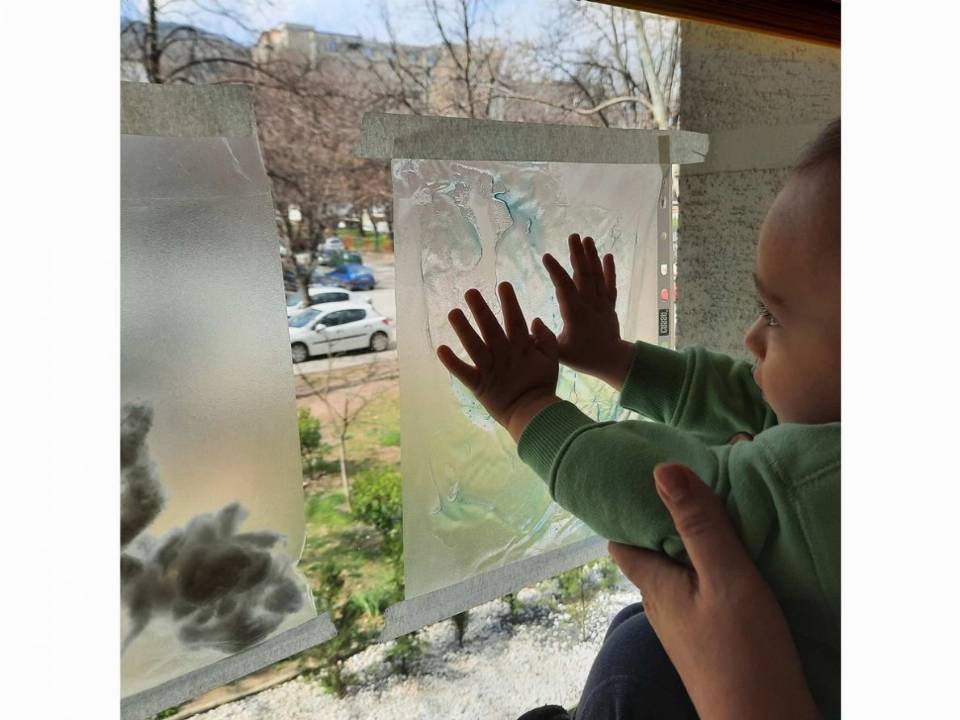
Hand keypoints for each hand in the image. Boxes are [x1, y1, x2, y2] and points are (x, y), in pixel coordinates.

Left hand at [436, 283, 560, 440]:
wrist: (535, 417)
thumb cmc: (542, 387)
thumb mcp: (552, 361)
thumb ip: (546, 339)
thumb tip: (535, 319)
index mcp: (522, 348)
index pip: (515, 320)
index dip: (510, 303)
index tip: (503, 285)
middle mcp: (505, 356)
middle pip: (491, 329)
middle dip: (481, 309)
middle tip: (470, 292)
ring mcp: (491, 370)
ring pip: (475, 346)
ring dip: (463, 329)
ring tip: (453, 312)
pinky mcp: (479, 385)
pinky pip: (464, 373)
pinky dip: (452, 362)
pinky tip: (440, 348)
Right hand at [543, 233, 633, 389]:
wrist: (612, 361)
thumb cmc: (582, 357)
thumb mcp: (559, 352)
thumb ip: (543, 339)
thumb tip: (530, 324)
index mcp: (575, 314)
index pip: (564, 288)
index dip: (556, 271)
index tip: (546, 256)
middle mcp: (589, 304)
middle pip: (583, 275)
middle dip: (578, 254)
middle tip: (572, 236)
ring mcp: (601, 303)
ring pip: (597, 276)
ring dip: (592, 256)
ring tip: (587, 239)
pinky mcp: (609, 305)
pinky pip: (610, 284)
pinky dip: (610, 270)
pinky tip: (607, 256)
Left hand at [609, 464, 819, 719]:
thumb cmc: (744, 655)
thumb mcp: (726, 578)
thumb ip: (699, 525)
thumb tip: (661, 469)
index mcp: (655, 586)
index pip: (621, 542)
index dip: (627, 510)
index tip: (643, 479)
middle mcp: (662, 607)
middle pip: (651, 555)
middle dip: (665, 523)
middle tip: (692, 487)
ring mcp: (686, 629)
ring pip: (679, 576)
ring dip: (692, 548)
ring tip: (717, 517)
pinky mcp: (712, 643)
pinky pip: (702, 596)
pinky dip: (712, 573)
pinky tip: (738, 565)